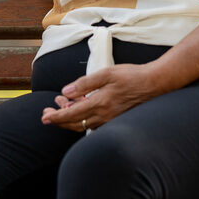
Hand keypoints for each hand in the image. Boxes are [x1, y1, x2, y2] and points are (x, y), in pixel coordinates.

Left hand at [40, 64, 159, 131]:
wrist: (154, 84)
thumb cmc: (132, 76)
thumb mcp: (106, 74)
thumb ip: (85, 83)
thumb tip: (66, 91)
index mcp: (100, 104)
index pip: (71, 114)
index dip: (56, 117)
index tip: (44, 118)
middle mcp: (104, 116)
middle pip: (75, 123)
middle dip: (59, 120)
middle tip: (47, 114)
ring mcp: (110, 120)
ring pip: (84, 124)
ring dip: (70, 117)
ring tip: (61, 105)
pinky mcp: (115, 119)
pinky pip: (94, 123)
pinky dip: (83, 117)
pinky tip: (80, 106)